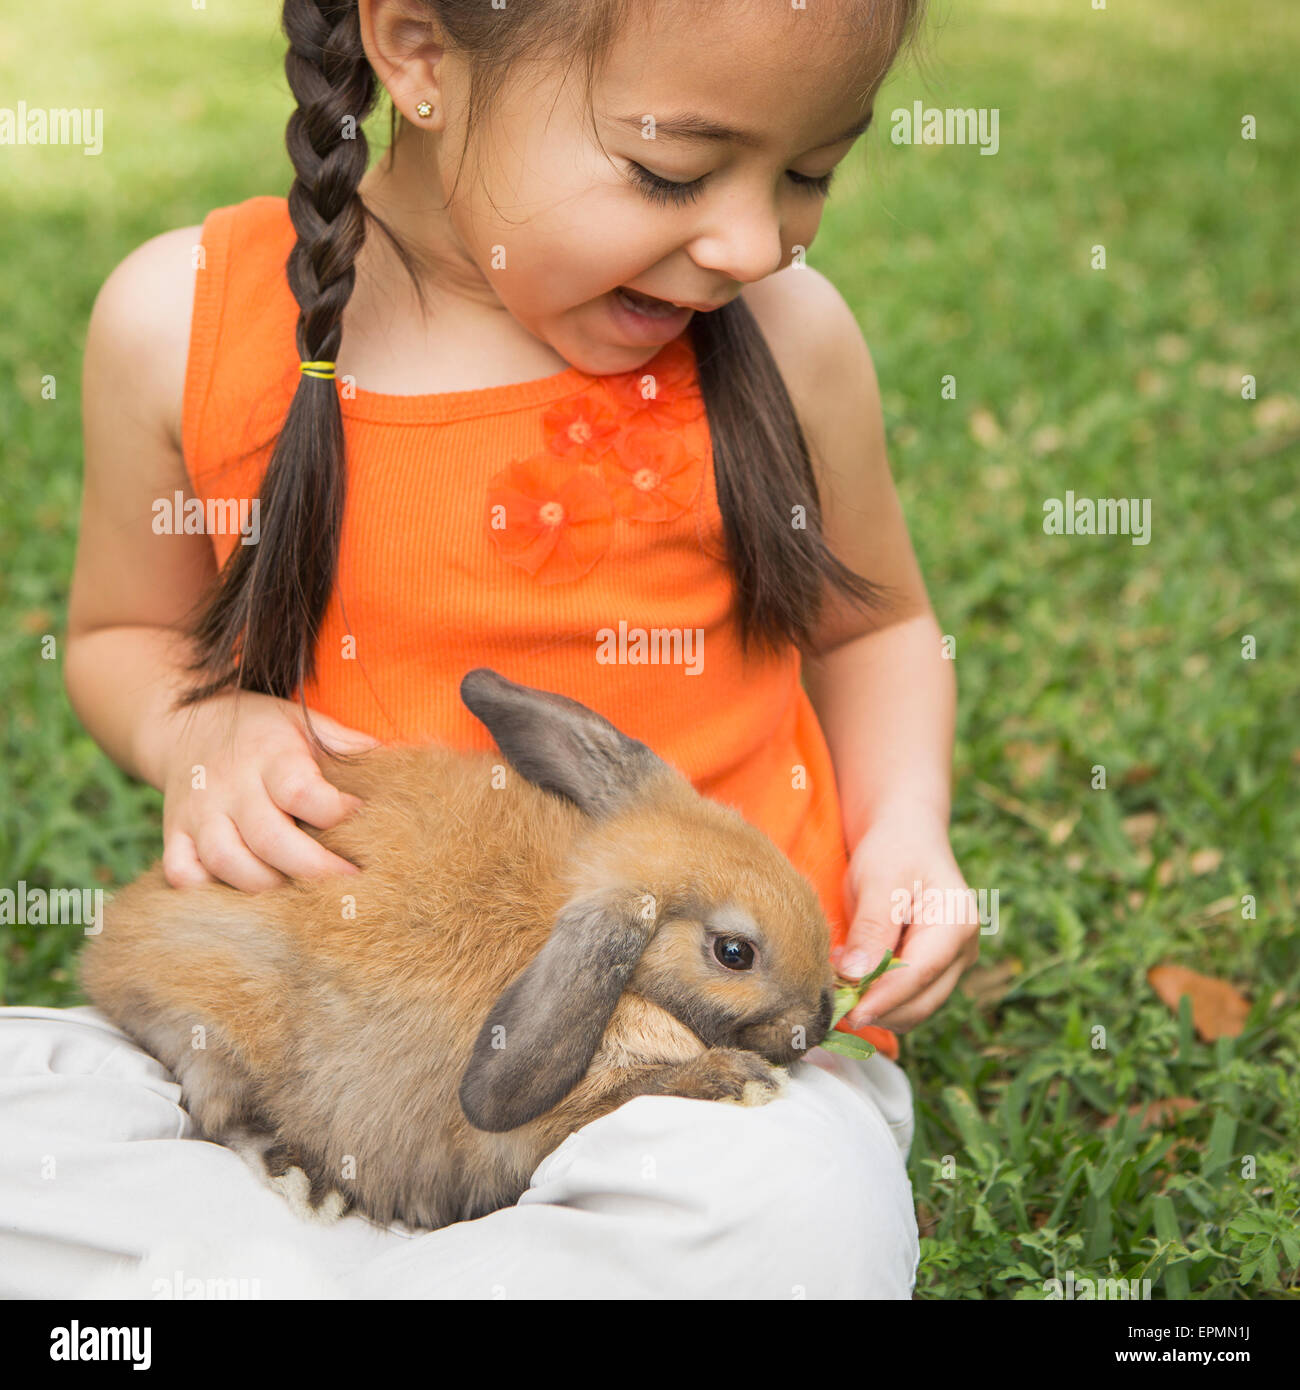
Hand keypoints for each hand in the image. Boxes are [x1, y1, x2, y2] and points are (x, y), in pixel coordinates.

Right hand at [158, 691, 380, 892]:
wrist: (187, 723)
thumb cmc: (264, 732)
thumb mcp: (303, 722)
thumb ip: (346, 744)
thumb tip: (397, 764)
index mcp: (269, 754)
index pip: (301, 792)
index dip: (336, 813)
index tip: (364, 823)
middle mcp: (230, 785)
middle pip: (269, 838)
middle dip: (314, 868)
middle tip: (350, 884)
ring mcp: (197, 813)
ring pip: (227, 862)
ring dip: (268, 887)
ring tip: (304, 896)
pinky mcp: (174, 835)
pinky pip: (183, 874)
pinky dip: (209, 892)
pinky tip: (245, 897)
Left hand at [834, 806, 979, 1032]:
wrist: (906, 838)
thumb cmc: (893, 850)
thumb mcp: (878, 878)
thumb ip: (871, 927)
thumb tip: (856, 975)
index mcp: (957, 923)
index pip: (920, 974)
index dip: (882, 998)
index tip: (847, 1013)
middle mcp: (963, 950)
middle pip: (921, 1001)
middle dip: (877, 1008)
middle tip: (831, 1000)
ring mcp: (951, 964)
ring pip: (913, 1008)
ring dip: (875, 1005)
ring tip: (838, 978)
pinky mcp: (933, 971)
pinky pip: (906, 999)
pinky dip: (878, 998)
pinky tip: (852, 976)